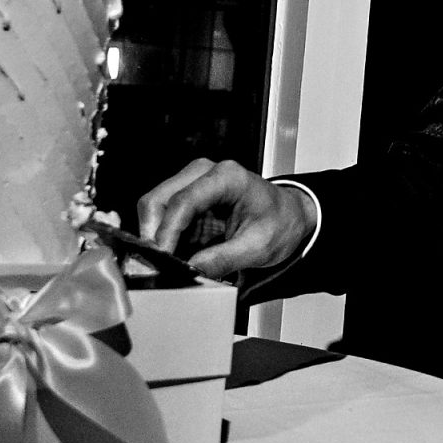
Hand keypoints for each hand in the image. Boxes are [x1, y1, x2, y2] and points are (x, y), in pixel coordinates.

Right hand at [135, 159, 315, 278]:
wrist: (289, 215)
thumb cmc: (280, 222)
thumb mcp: (258, 247)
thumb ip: (223, 259)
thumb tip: (190, 270)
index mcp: (227, 177)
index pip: (183, 201)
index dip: (167, 232)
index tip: (162, 257)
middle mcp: (204, 172)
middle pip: (158, 199)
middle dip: (152, 233)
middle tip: (157, 265)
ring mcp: (193, 182)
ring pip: (154, 207)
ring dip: (156, 236)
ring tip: (169, 262)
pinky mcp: (188, 197)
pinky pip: (163, 216)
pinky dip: (163, 237)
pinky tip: (175, 254)